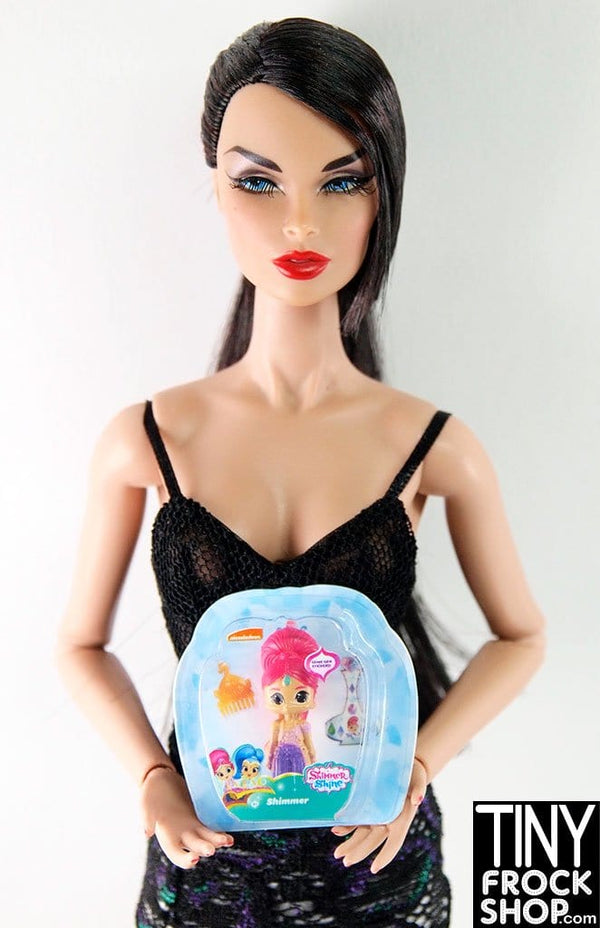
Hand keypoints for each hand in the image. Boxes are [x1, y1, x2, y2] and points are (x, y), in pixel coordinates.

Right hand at [141, 767, 233, 867]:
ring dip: (218, 840)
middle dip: (205, 848)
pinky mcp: (201, 814)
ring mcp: (193, 825)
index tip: (194, 858)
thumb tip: (147, 834)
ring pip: (208, 837)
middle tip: (212, 849)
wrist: (161, 778)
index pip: (177, 855)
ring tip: (228, 840)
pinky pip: (212, 823)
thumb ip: (146, 818)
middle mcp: (182, 835)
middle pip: (196, 847)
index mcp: (167, 837)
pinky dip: (220, 827)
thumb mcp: (145, 803)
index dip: (185, 860)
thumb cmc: (150, 792)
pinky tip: (230, 828)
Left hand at [330, 757, 427, 873]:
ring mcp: (378, 815)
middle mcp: (389, 821)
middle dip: (359, 852)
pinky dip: (347, 826)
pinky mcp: (370, 807)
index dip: (384, 856)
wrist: (407, 767)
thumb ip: (418, 789)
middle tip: (345, 861)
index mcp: (402, 820)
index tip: (374, 869)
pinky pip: (358, 820)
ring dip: (350, 843)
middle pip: (373, 841)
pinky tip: (336, 830)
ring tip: (337, 854)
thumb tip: (417, 800)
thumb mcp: (418, 780)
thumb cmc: (414, 775)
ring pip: (363, 834)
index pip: (394, 843)